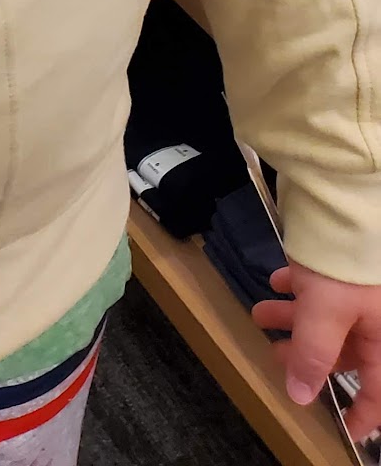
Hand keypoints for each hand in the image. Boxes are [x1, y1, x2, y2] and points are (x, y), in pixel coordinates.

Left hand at [252, 262, 380, 440]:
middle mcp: (377, 316)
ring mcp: (363, 289)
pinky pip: (325, 286)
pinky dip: (300, 288)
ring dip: (295, 317)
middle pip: (348, 348)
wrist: (348, 199)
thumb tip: (302, 396)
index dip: (364, 414)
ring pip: (331, 315)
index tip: (347, 430)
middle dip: (308, 352)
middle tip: (276, 353)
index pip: (380, 389)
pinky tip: (276, 282)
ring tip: (260, 313)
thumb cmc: (345, 264)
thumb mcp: (327, 312)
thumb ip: (314, 354)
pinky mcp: (348, 265)